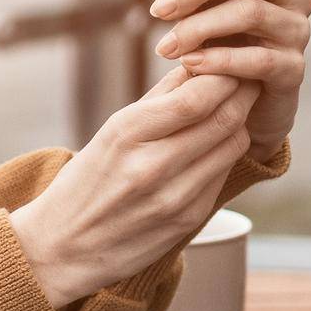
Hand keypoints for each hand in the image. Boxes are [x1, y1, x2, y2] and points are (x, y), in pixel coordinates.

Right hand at [9, 65, 259, 309]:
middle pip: (225, 117)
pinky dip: (225, 154)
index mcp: (127, 134)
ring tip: (232, 110)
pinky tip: (213, 147)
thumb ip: (158, 99)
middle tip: (246, 79)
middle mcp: (152, 166)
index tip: (229, 61)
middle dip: (243, 92)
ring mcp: (174, 197)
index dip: (225, 74)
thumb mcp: (110, 133)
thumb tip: (198, 64)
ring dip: (239, 122)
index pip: (198, 95)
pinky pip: (222, 174)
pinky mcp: (188, 219)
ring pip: (233, 144)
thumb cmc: (86, 183)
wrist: (64, 248)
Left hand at [149, 0, 310, 163]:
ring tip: (162, 46)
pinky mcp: (293, 70)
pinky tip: (190, 66)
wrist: (256, 100)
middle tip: (156, 8)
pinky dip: (219, 60)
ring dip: (200, 29)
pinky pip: (256, 60)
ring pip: (249, 15)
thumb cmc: (231, 33)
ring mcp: (299, 30)